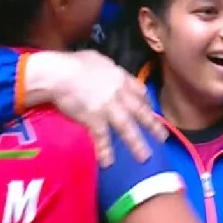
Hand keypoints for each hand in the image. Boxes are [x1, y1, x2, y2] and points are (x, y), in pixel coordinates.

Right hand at [45, 50, 166, 167]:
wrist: (59, 74)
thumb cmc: (73, 63)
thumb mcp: (96, 58)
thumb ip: (106, 68)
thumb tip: (107, 71)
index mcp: (119, 77)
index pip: (139, 91)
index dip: (146, 102)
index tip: (150, 110)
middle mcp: (119, 93)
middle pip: (140, 111)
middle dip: (152, 125)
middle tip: (163, 138)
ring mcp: (108, 107)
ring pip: (127, 128)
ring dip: (136, 144)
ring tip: (144, 158)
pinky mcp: (94, 119)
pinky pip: (102, 138)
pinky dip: (105, 151)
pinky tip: (107, 163)